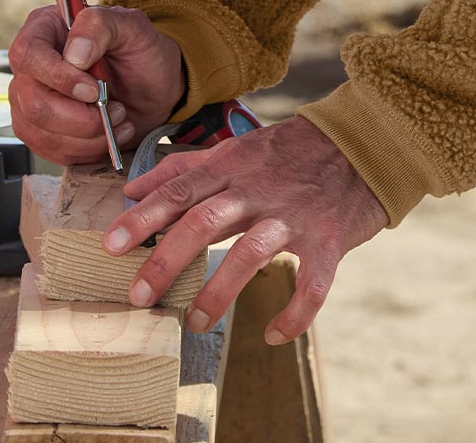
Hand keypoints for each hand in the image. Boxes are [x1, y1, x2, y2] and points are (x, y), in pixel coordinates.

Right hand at [9, 3, 184, 164]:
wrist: (155, 88)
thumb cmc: (141, 53)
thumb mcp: (132, 27)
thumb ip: (101, 25)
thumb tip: (75, 54)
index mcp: (46, 29)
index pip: (27, 54)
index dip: (57, 76)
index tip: (93, 89)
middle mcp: (32, 66)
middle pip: (32, 101)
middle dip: (80, 116)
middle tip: (115, 109)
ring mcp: (30, 100)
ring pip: (40, 131)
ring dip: (88, 135)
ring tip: (118, 118)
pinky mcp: (39, 130)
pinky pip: (49, 150)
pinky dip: (86, 149)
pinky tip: (108, 133)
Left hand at [101, 115, 387, 341]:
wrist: (364, 142)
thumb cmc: (293, 151)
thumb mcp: (239, 149)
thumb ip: (187, 169)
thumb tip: (134, 187)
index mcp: (235, 167)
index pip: (182, 190)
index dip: (144, 217)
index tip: (110, 245)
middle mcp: (260, 190)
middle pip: (206, 220)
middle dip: (168, 258)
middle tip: (140, 296)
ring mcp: (295, 215)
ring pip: (252, 251)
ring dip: (219, 289)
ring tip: (195, 322)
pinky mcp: (328, 239)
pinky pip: (313, 282)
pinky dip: (295, 312)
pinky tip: (275, 333)